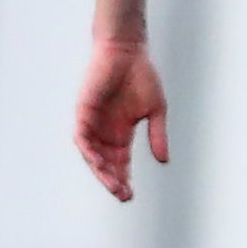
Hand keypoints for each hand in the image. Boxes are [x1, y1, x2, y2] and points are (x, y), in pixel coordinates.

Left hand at [74, 38, 168, 202]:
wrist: (127, 52)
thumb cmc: (142, 77)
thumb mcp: (156, 110)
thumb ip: (157, 135)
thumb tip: (164, 161)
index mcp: (122, 132)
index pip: (120, 162)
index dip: (124, 178)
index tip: (131, 195)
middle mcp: (105, 131)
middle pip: (106, 163)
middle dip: (113, 180)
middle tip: (123, 194)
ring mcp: (93, 122)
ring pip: (92, 154)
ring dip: (101, 170)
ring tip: (113, 183)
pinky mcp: (84, 112)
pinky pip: (82, 137)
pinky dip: (89, 151)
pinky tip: (98, 162)